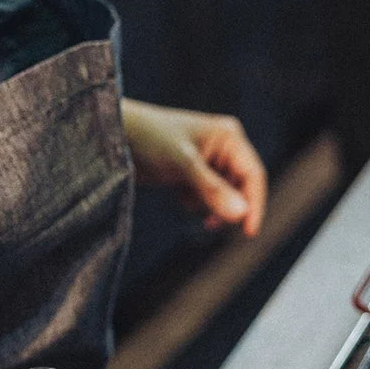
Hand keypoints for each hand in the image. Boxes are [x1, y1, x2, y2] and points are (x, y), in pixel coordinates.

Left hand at [122, 100, 267, 237]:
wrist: (115, 136)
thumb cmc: (150, 139)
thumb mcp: (183, 164)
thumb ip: (212, 189)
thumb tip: (241, 215)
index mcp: (229, 137)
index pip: (253, 174)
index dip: (255, 204)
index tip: (249, 231)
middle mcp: (223, 148)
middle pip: (241, 188)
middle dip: (225, 206)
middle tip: (209, 223)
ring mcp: (208, 162)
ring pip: (223, 197)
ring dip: (208, 205)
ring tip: (186, 197)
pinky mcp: (192, 175)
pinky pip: (206, 199)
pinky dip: (195, 202)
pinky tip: (178, 193)